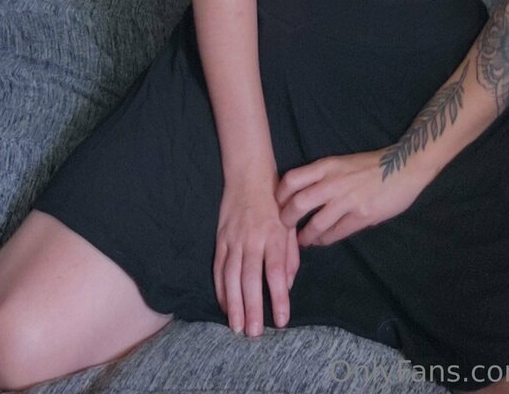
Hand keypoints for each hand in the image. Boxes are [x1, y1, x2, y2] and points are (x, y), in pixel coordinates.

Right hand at [213, 178, 300, 336]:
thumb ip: (290, 257)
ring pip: (231, 276)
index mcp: (274, 235)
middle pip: (250, 278)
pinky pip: (219, 267)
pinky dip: (220, 288)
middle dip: (252, 308)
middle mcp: (253, 239)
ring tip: (236, 327)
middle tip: (254, 333)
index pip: (276, 272)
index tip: (281, 320)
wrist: (249, 175)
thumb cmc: (276, 201)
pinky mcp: (221, 239)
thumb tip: (286, 286)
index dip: (278, 297)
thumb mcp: (290, 225)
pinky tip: (224, 305)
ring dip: (233, 304)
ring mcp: (234, 239)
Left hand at [274, 149, 426, 247]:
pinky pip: (336, 233)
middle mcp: (333, 182)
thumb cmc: (371, 165)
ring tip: (302, 240)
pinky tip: (321, 241)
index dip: (279, 195)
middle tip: (283, 228)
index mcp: (327, 165)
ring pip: (316, 223)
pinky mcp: (361, 215)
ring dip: (305, 236)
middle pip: (298, 204)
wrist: (404, 166)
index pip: (292, 179)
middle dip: (286, 220)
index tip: (276, 205)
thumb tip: (304, 197)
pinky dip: (324, 240)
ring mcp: (347, 200)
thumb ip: (325, 178)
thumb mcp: (343, 163)